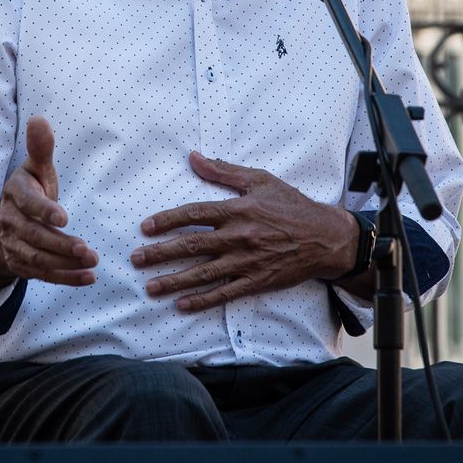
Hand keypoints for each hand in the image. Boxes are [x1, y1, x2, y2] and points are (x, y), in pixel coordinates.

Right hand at [0, 116, 97, 300]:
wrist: (5, 224)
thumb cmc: (30, 190)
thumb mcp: (35, 168)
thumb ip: (40, 148)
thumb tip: (39, 119)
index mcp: (14, 194)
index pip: (27, 204)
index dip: (44, 211)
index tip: (64, 218)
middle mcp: (10, 222)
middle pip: (34, 237)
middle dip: (60, 245)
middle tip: (87, 249)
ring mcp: (14, 247)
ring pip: (39, 259)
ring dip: (66, 264)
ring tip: (92, 262)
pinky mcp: (23, 266)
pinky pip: (44, 276)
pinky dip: (66, 278)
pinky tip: (89, 278)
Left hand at [130, 152, 354, 312]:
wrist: (326, 237)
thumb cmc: (292, 205)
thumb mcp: (260, 180)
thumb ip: (224, 171)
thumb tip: (194, 157)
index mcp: (238, 210)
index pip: (194, 214)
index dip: (167, 220)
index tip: (145, 228)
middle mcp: (238, 236)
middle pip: (191, 245)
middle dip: (160, 253)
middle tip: (136, 259)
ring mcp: (247, 261)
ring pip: (203, 273)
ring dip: (174, 281)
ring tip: (150, 288)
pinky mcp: (256, 281)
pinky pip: (224, 293)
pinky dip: (202, 300)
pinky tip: (182, 304)